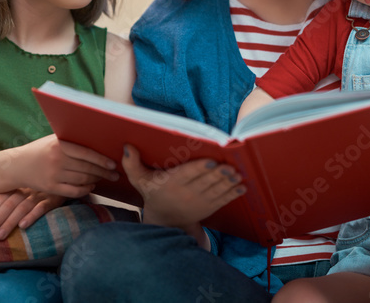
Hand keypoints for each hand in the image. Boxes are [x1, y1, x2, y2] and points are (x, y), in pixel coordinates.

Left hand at [0, 188, 66, 239]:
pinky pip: (41, 207)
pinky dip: (32, 216)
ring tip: (0, 236)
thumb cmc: (42, 188)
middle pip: (8, 204)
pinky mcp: (53, 198)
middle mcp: (27, 189)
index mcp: (18, 186)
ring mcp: (40, 193)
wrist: (67, 178)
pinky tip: (23, 226)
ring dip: (10, 222)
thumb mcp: (26, 190)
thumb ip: (10, 198)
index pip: (0, 198)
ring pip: (22, 207)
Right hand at [15, 135, 118, 197]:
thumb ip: (71, 141)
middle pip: (87, 168)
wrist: (17, 165)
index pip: (86, 153)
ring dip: (96, 180)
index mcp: (59, 145)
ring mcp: (53, 175)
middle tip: (115, 174)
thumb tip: (98, 141)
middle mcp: (57, 160)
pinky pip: (73, 191)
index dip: (102, 159)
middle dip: (104, 172)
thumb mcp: (53, 140)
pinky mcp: (50, 188)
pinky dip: (85, 190)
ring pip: (82, 180)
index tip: (113, 163)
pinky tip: (91, 186)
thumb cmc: (40, 150)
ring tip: (104, 178)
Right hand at [122, 145, 244, 228]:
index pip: (187, 174)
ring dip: (228, 184)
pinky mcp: (209, 207)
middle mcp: (187, 193)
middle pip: (205, 182)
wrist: (165, 221)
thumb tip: (127, 146)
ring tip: (237, 176)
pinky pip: (223, 200)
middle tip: (229, 167)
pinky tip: (241, 187)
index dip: (200, 168)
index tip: (212, 161)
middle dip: (218, 175)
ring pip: (216, 191)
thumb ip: (132, 164)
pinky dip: (233, 194)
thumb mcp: (140, 180)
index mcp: (172, 183)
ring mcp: (200, 202)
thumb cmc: (153, 194)